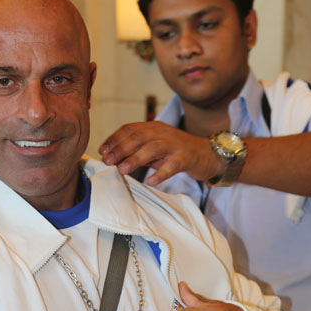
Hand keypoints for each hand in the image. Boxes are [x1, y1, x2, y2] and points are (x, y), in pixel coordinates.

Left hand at [99, 121, 221, 185]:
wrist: (207, 154)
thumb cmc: (176, 153)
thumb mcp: (154, 150)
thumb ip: (136, 152)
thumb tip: (113, 158)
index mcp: (153, 128)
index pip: (130, 129)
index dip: (115, 139)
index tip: (103, 151)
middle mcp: (163, 132)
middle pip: (138, 137)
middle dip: (121, 148)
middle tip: (108, 161)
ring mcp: (175, 144)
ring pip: (153, 148)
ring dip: (136, 159)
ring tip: (123, 170)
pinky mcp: (186, 157)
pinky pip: (172, 165)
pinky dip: (161, 173)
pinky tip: (150, 181)